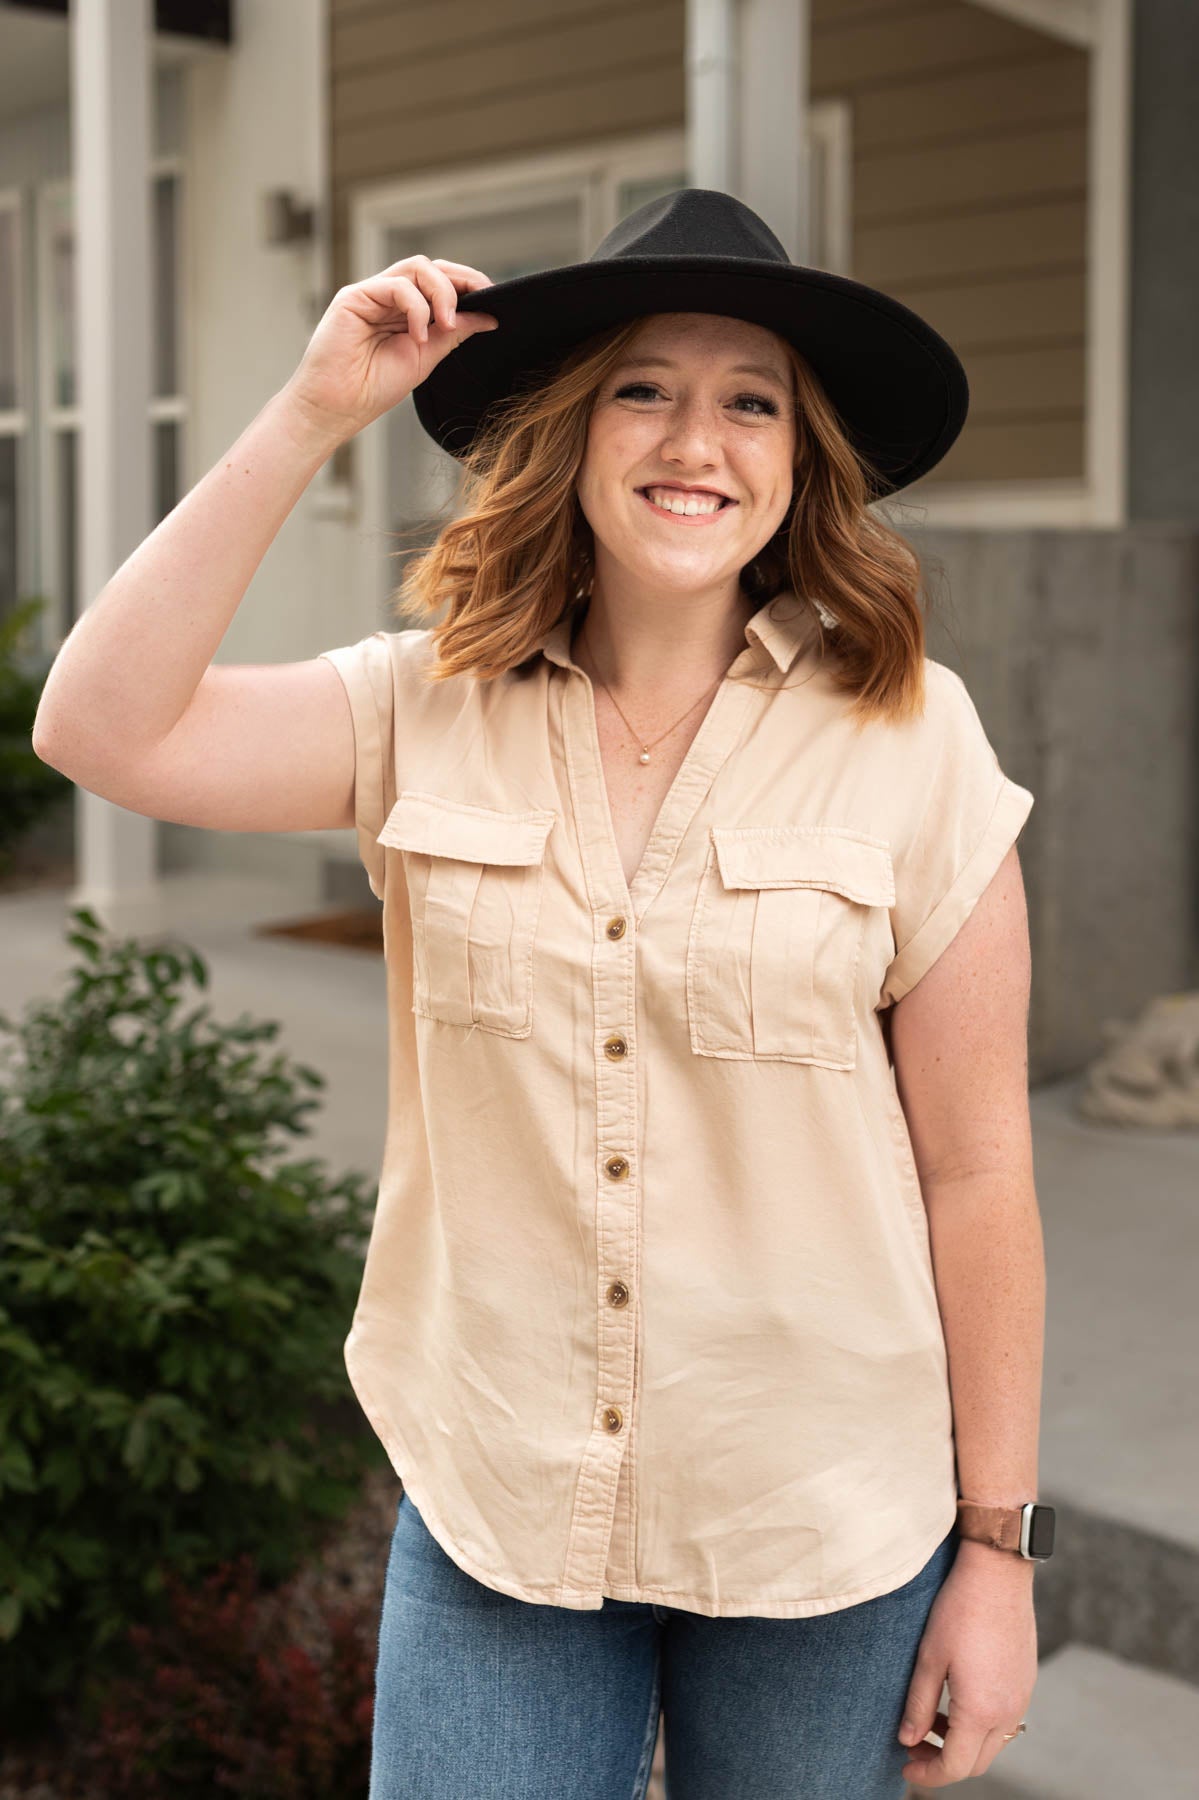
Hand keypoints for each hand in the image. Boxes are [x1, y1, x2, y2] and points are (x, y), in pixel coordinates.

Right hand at [281, 255, 499, 448]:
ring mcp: (372, 293)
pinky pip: (396, 286)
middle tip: (483, 300)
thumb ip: (453, 334)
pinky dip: (416, 308)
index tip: (494, 301)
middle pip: (432, 268)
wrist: (336, 409)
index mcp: (406, 311)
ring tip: (447, 325)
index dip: (469, 285)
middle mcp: (389, 297)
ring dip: (441, 293)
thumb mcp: (426, 358)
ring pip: (417, 268)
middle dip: (463, 280)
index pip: (442, 283)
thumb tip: (487, 317)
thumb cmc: (372, 389)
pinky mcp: (354, 296)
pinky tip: (418, 336)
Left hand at [897, 1542, 1037, 1786]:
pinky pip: (1004, 1720)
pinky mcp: (1026, 1681)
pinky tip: (956, 1700)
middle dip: (942, 1762)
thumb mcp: (929, 1657)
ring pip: (992, 1743)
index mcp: (981, 1711)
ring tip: (930, 1720)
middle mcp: (1008, 1712)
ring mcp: (1021, 1697)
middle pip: (976, 1761)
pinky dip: (979, 1724)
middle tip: (913, 1745)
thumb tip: (907, 1740)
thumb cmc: (959, 1610)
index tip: (905, 1767)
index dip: (928, 1775)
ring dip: (961, 1742)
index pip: (955, 1766)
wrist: (997, 1574)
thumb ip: (918, 1704)